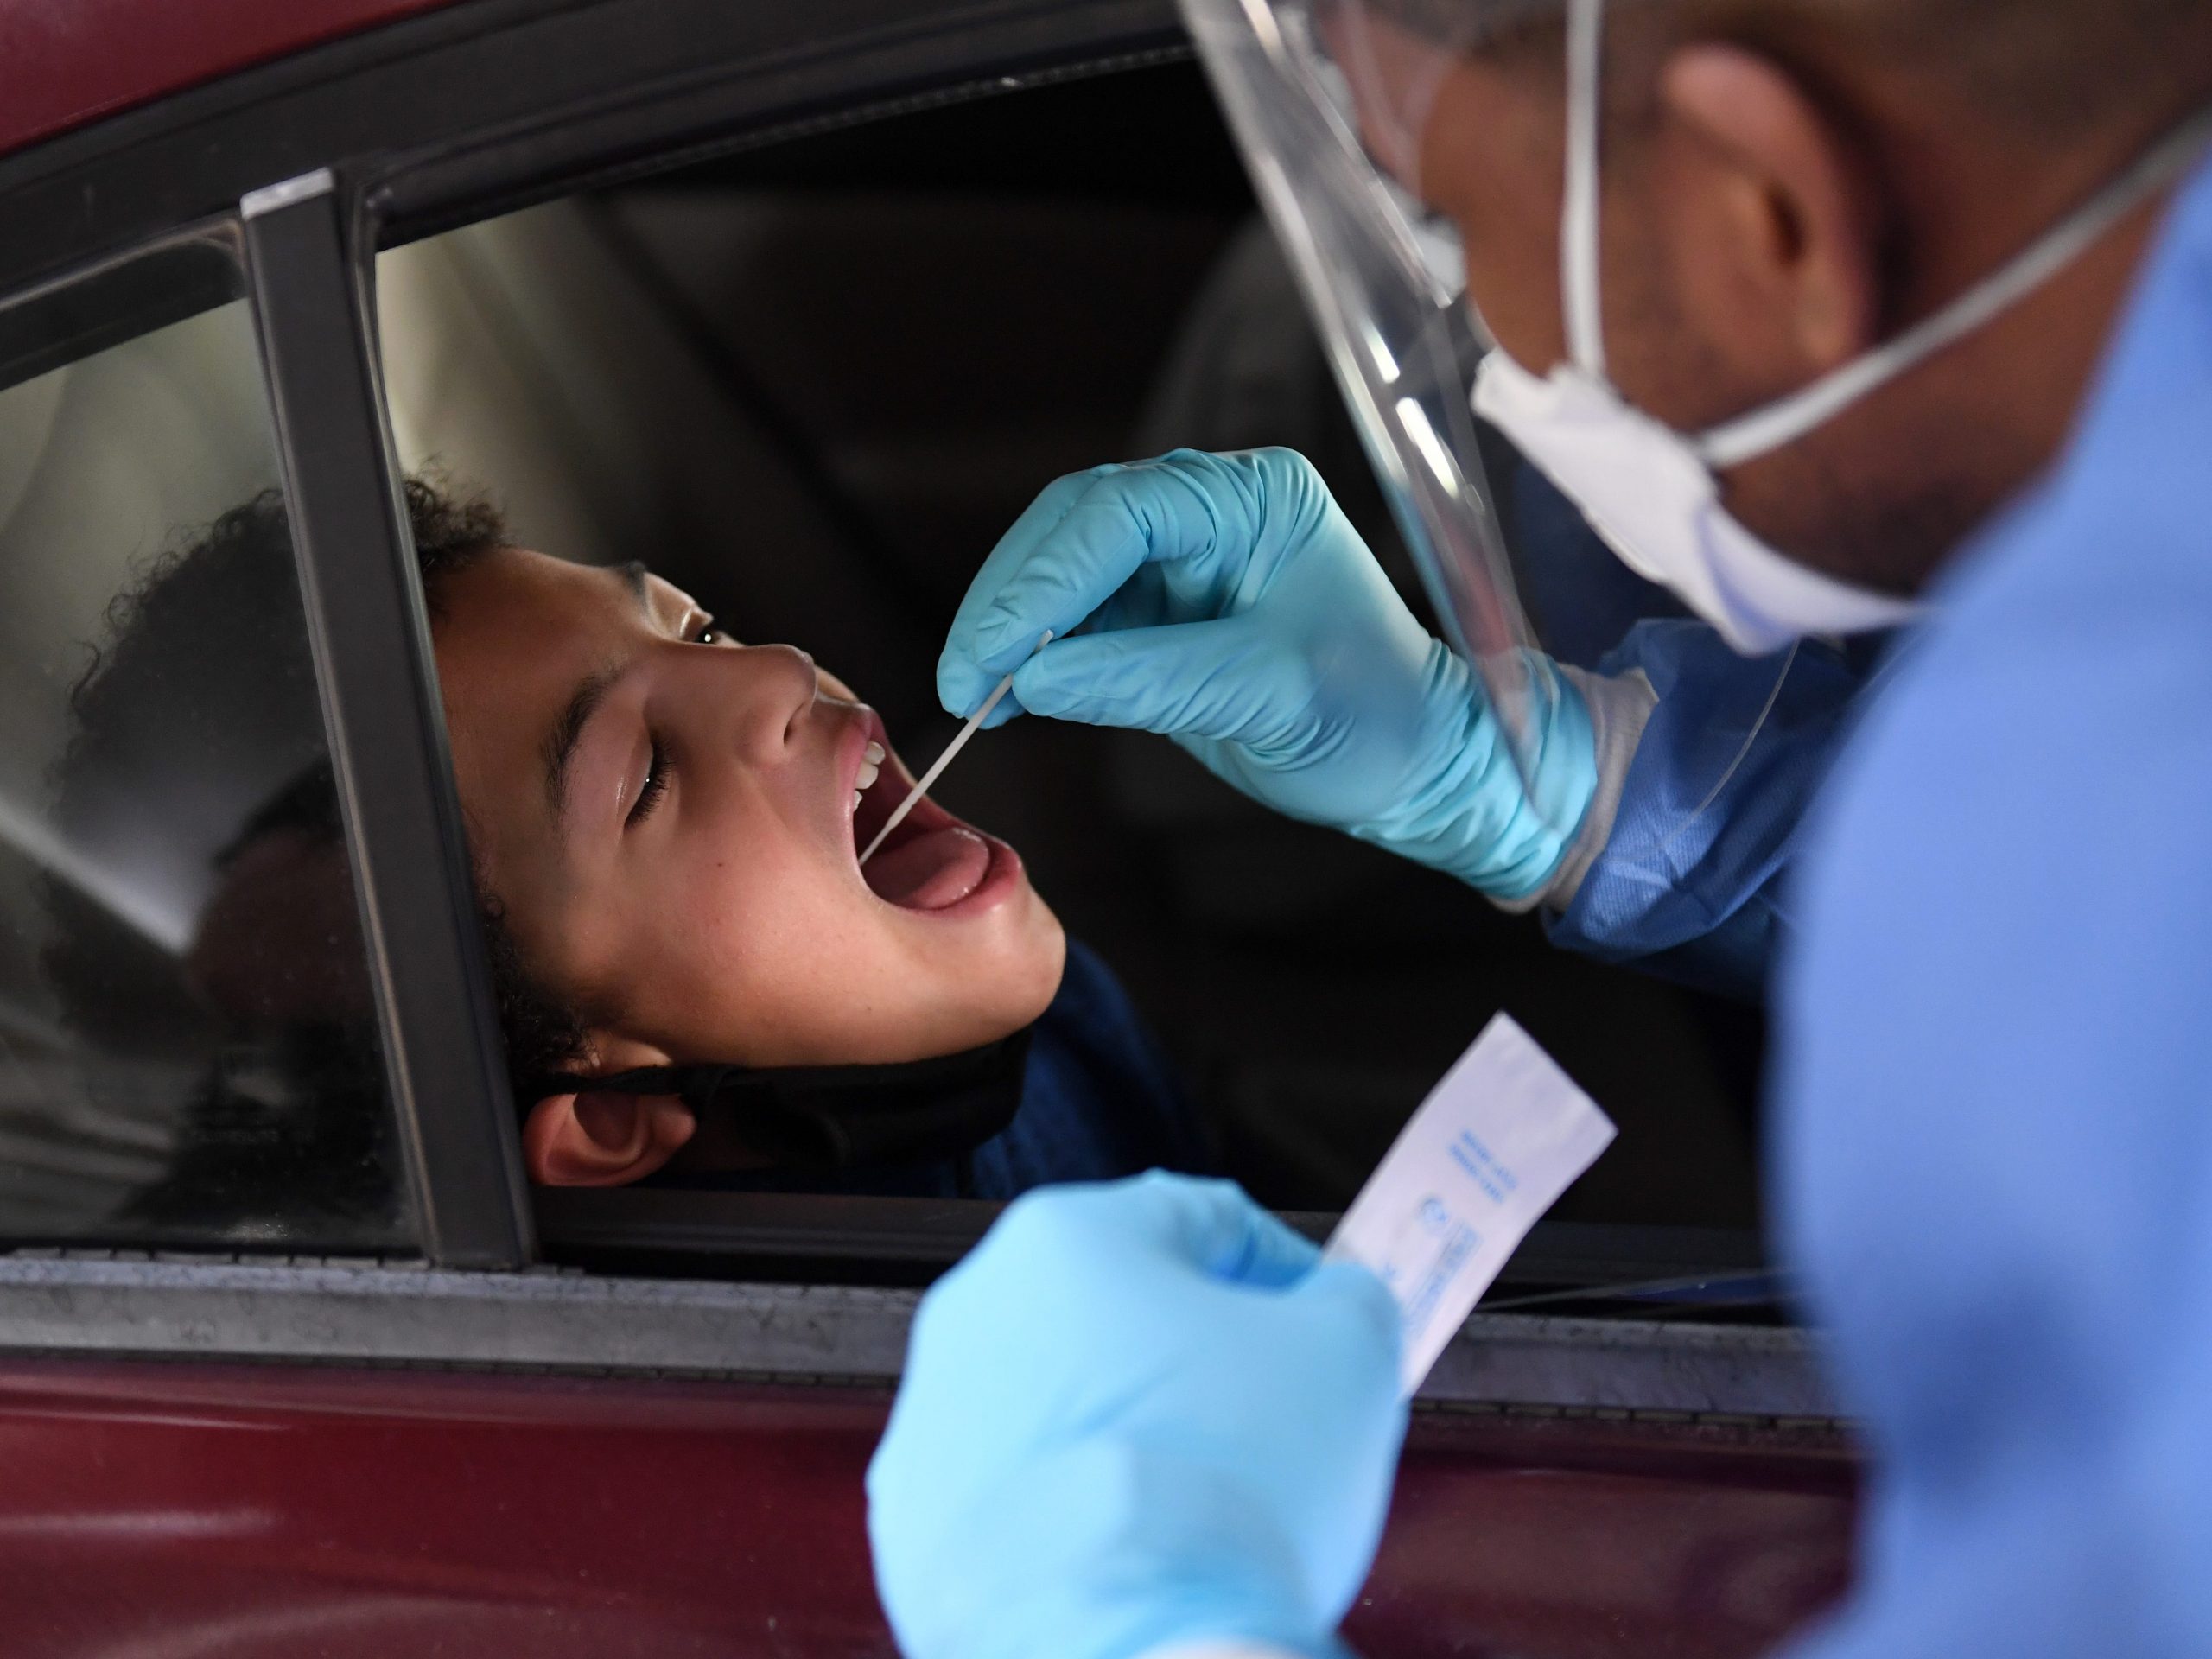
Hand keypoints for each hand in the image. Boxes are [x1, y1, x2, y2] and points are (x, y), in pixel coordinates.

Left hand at [867, 1173, 1406, 1658]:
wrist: (1125, 1641)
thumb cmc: (1223, 1490)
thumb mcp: (1348, 1355)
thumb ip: (1351, 1298)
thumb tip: (1339, 1302)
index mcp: (1068, 1236)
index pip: (1208, 1218)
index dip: (1289, 1273)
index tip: (1327, 1324)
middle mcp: (977, 1308)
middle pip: (1128, 1309)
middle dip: (1210, 1357)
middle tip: (1280, 1419)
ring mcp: (935, 1414)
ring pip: (1072, 1396)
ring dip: (1143, 1428)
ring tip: (1210, 1499)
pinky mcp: (919, 1514)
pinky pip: (1025, 1485)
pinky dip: (1080, 1504)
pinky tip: (1141, 1544)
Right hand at [938, 448, 1592, 899]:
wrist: (1415, 763)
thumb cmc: (1373, 718)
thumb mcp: (1263, 697)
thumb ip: (1143, 679)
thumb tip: (1029, 681)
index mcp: (1253, 500)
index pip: (1115, 515)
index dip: (1038, 583)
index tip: (989, 656)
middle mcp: (1212, 510)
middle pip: (1073, 528)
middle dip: (1010, 601)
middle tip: (963, 679)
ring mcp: (1183, 555)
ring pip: (1063, 567)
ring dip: (1012, 625)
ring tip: (974, 692)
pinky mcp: (1161, 607)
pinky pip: (1077, 613)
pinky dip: (1036, 651)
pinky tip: (1008, 693)